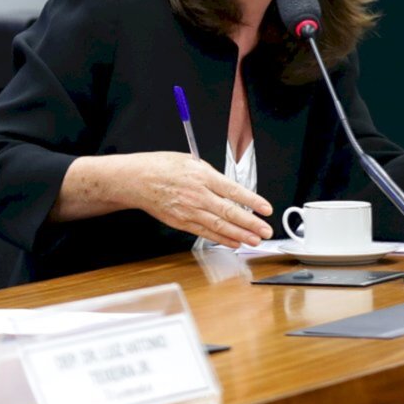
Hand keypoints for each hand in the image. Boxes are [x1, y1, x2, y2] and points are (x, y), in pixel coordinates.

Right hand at [56, 151, 273, 246]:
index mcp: (202, 176)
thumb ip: (211, 174)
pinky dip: (221, 239)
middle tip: (266, 230)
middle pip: (229, 212)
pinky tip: (234, 242)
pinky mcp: (181, 222)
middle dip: (251, 223)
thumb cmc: (162, 167)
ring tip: (255, 240)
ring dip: (240, 235)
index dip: (252, 201)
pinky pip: (205, 232)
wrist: (137, 180)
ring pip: (219, 226)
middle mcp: (197, 195)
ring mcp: (189, 211)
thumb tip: (231, 188)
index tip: (266, 209)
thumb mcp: (191, 160)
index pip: (233, 191)